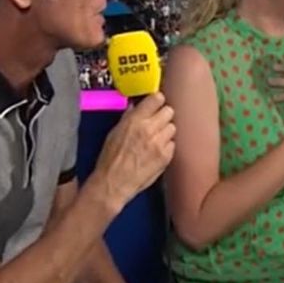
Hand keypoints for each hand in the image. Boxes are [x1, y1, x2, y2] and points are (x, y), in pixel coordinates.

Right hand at [92, 93, 175, 209]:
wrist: (114, 183)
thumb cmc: (110, 159)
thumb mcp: (114, 132)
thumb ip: (128, 117)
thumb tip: (136, 107)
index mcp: (135, 121)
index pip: (156, 99)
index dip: (157, 101)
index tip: (156, 103)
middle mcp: (149, 129)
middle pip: (169, 111)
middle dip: (163, 115)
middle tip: (156, 122)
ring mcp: (159, 143)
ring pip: (172, 127)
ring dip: (165, 131)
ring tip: (155, 138)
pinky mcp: (166, 156)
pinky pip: (173, 143)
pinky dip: (167, 146)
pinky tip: (156, 151)